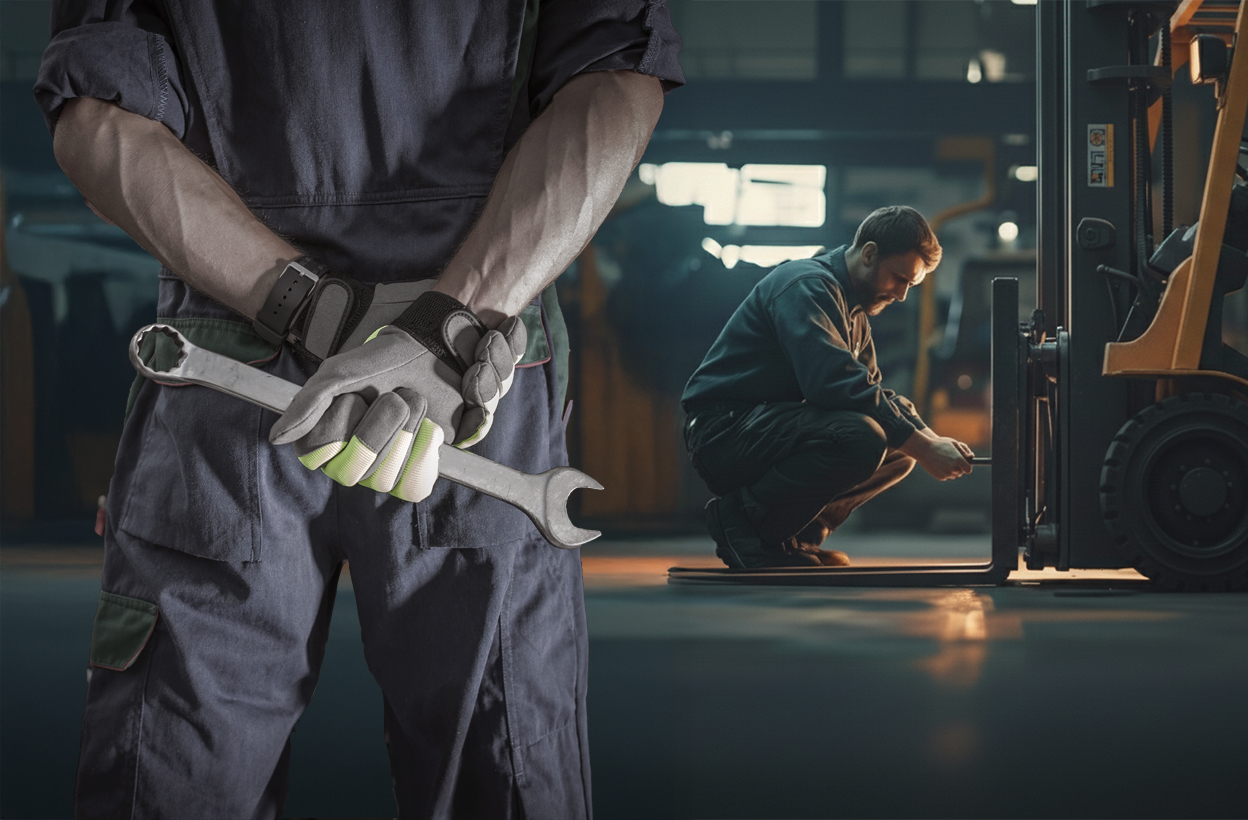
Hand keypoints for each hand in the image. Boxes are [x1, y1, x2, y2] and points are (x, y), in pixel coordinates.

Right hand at [269, 291, 525, 500]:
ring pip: (384, 480)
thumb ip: (309, 402)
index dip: (340, 427)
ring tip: (414, 404)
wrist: (440, 354)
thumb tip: (278, 437)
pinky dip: (424, 454)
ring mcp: (386, 466)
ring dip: (406, 432)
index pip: (318, 457)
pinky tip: (430, 429)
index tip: (357, 397)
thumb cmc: (388, 359)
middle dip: (380, 426)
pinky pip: (413, 487)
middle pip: (353, 473)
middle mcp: (353, 457)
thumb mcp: (342, 372)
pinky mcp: (419, 469)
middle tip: (396, 396)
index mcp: (326, 434)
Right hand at [901, 430, 972, 480]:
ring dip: (951, 470)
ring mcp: (947, 474)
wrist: (923, 449)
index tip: (963, 464)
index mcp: (959, 460)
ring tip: (944, 461)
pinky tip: (938, 465)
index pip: (968, 469)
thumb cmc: (939, 444)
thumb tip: (971, 457)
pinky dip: (944, 472)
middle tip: (951, 460)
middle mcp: (954, 468)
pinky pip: (946, 477)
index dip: (966, 467)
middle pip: (961, 473)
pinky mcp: (940, 477)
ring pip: (953, 475)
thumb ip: (964, 450)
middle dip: (958, 468)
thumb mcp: (953, 443)